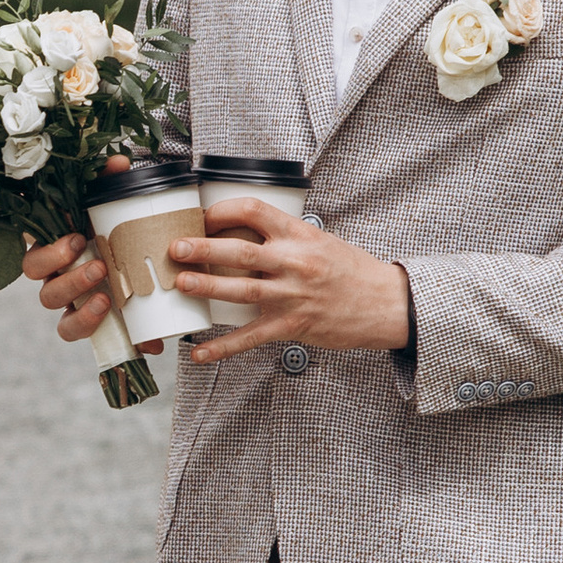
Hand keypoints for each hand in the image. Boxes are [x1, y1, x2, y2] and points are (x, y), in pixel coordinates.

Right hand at [22, 154, 127, 341]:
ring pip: (50, 302)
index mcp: (54, 240)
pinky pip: (71, 329)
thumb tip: (119, 163)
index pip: (31, 242)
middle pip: (35, 273)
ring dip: (76, 295)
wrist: (137, 264)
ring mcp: (65, 296)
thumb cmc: (112, 231)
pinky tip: (108, 314)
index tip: (75, 237)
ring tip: (106, 294)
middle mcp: (52, 269)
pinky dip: (90, 324)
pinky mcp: (82, 318)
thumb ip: (111, 183)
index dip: (46, 247)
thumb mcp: (110, 206)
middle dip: (62, 270)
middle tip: (97, 265)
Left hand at [166, 196, 411, 363]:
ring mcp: (293, 295)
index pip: (254, 210)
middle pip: (241, 251)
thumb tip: (243, 233)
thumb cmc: (352, 271)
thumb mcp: (320, 240)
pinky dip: (223, 347)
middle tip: (175, 248)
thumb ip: (285, 237)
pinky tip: (200, 352)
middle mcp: (295, 262)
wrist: (386, 303)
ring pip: (242, 290)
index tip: (202, 217)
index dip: (223, 211)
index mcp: (300, 235)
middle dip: (203, 248)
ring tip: (182, 283)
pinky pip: (251, 337)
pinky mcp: (292, 326)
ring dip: (208, 287)